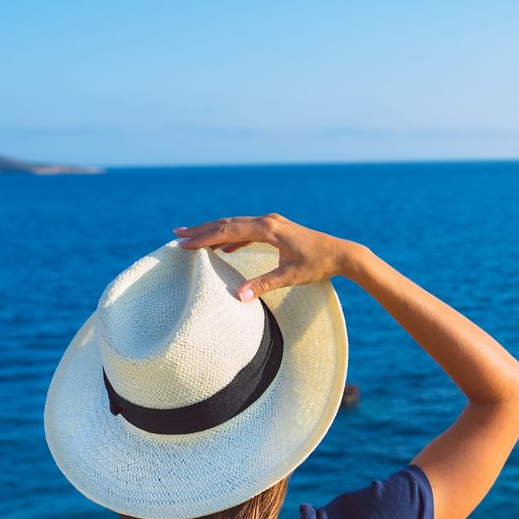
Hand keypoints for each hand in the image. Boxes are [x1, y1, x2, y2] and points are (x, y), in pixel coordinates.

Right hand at [173, 214, 364, 300]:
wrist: (342, 254)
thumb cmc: (318, 265)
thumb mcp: (290, 276)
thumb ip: (264, 285)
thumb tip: (239, 297)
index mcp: (267, 229)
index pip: (228, 231)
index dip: (204, 238)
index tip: (183, 244)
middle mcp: (267, 221)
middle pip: (227, 224)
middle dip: (201, 230)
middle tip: (176, 235)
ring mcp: (272, 224)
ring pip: (236, 225)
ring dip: (214, 231)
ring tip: (193, 238)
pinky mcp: (277, 230)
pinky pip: (248, 231)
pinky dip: (232, 238)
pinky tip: (224, 248)